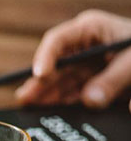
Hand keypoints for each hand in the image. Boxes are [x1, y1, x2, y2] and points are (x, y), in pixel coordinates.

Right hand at [16, 10, 130, 109]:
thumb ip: (114, 79)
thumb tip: (91, 100)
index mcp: (90, 29)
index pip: (58, 40)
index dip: (45, 57)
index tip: (39, 74)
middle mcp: (82, 46)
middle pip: (54, 65)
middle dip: (40, 84)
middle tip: (26, 99)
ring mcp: (85, 64)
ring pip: (60, 82)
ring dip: (48, 96)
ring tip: (32, 109)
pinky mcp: (90, 81)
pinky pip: (73, 93)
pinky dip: (64, 103)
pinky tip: (52, 111)